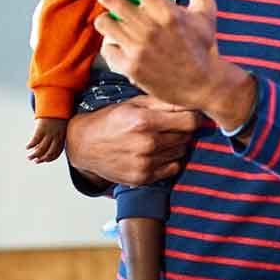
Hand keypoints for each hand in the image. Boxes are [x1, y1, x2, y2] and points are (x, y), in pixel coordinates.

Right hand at [26, 117, 65, 162]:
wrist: (56, 103)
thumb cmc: (58, 116)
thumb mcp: (61, 127)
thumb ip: (57, 136)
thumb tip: (47, 146)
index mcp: (62, 137)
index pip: (56, 153)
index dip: (49, 158)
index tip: (43, 160)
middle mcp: (56, 137)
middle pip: (49, 152)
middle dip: (42, 159)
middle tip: (35, 161)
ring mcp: (49, 133)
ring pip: (41, 148)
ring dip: (34, 155)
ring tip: (29, 156)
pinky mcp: (41, 128)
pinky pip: (35, 140)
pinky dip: (30, 145)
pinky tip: (27, 147)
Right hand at [65, 95, 198, 187]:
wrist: (85, 145)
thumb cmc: (110, 120)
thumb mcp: (133, 103)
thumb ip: (161, 102)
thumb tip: (189, 101)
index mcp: (145, 121)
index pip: (190, 121)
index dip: (194, 117)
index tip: (190, 115)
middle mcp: (147, 144)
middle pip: (187, 137)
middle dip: (184, 130)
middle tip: (173, 125)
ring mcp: (145, 163)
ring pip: (181, 152)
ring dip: (177, 145)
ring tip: (162, 138)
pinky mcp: (143, 177)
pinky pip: (172, 168)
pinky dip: (170, 160)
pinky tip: (158, 152)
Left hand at [93, 0, 256, 131]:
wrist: (203, 85)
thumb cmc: (203, 45)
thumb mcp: (207, 9)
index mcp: (167, 11)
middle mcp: (148, 29)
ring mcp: (136, 49)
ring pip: (103, 22)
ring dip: (107, 16)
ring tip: (115, 17)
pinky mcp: (129, 68)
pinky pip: (107, 47)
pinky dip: (112, 43)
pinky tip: (123, 42)